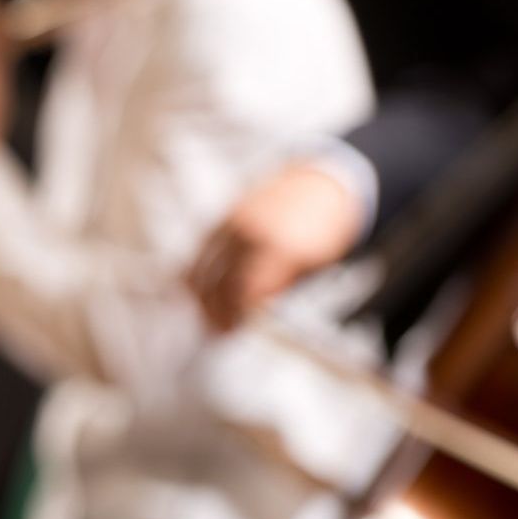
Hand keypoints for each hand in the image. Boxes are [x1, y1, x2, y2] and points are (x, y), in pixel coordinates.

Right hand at [188, 161, 364, 330]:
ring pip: (199, 267)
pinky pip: (199, 253)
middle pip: (216, 282)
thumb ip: (278, 286)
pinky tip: (204, 292)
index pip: (243, 291)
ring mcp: (229, 224)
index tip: (231, 331)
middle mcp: (246, 233)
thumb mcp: (310, 264)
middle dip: (213, 310)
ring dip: (200, 296)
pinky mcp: (220, 220)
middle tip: (217, 330)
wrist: (318, 186)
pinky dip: (197, 275)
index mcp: (274, 247)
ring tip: (208, 315)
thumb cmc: (320, 231)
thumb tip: (251, 310)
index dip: (233, 314)